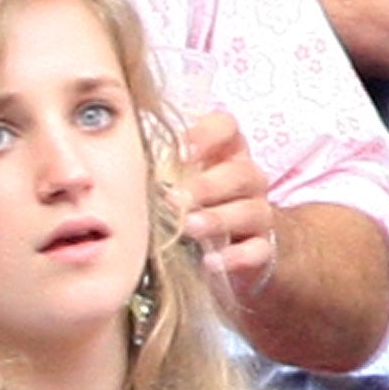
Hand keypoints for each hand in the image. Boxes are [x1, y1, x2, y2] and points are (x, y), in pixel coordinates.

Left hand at [178, 108, 277, 303]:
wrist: (222, 257)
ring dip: (218, 219)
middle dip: (207, 185)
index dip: (206, 135)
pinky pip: (258, 251)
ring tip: (189, 228)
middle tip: (176, 198)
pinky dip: (236, 257)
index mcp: (226, 153)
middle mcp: (247, 180)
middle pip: (240, 172)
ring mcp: (258, 214)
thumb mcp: (176, 185)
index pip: (226, 128)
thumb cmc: (192, 210)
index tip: (181, 152)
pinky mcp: (263, 251)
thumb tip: (125, 164)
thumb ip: (162, 171)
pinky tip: (211, 261)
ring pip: (251, 210)